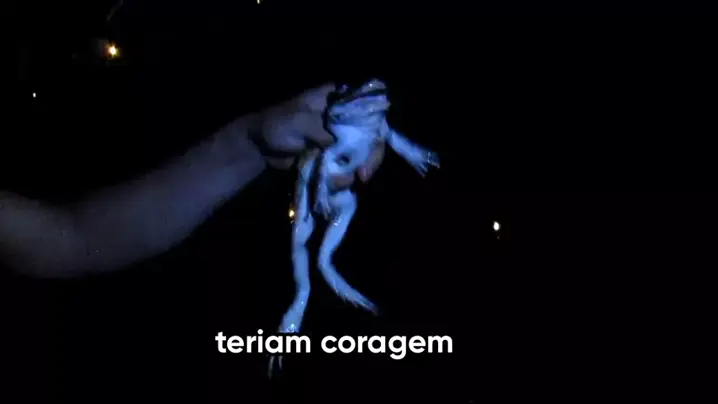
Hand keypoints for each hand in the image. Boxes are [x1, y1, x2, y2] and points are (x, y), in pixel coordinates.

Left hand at [253, 83, 384, 187]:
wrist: (259, 145)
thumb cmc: (277, 124)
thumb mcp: (300, 121)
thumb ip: (322, 130)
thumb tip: (340, 146)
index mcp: (338, 100)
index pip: (370, 109)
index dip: (377, 127)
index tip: (375, 145)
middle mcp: (345, 119)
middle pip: (372, 136)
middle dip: (371, 158)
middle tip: (363, 175)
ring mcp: (341, 140)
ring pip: (362, 156)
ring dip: (354, 171)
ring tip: (338, 182)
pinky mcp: (333, 158)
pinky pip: (347, 169)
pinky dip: (343, 179)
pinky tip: (333, 184)